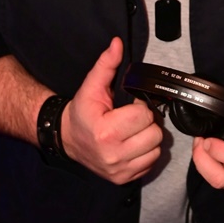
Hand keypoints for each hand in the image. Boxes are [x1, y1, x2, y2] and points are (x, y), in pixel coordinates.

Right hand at [62, 37, 162, 183]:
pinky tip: (132, 144)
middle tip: (132, 119)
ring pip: (156, 150)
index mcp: (106, 132)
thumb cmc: (82, 113)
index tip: (130, 106)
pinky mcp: (123, 179)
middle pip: (155, 134)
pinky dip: (146, 153)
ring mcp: (119, 170)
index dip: (140, 107)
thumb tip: (117, 43)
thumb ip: (106, 65)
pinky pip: (150, 164)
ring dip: (148, 139)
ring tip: (132, 132)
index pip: (144, 116)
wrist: (67, 139)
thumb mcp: (91, 86)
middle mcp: (113, 155)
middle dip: (146, 123)